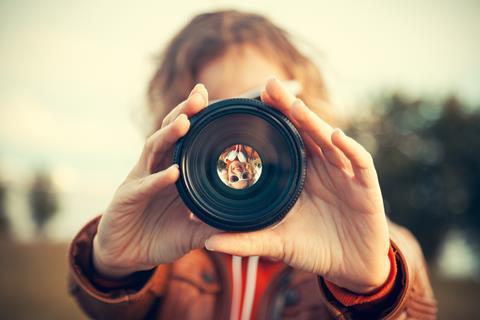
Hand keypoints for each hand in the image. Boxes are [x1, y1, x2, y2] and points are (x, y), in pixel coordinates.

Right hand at [93, 84, 218, 277]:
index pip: (184, 138)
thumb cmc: (160, 236)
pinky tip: (173, 172)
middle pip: (169, 134)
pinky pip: (145, 186)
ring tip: (185, 122)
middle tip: (200, 96)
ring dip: (168, 136)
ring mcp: (140, 180)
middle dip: (183, 113)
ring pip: (154, 150)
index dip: (195, 118)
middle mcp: (156, 168)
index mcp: (172, 170)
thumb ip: (215, 223)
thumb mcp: (193, 230)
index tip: (212, 99)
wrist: (126, 255)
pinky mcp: (127, 199)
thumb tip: (248, 223)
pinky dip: (159, 179)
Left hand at [205, 78, 389, 293]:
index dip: (271, 122)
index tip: (249, 104)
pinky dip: (350, 149)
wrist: (349, 267)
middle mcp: (322, 167)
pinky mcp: (367, 186)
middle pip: (305, 131)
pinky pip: (360, 162)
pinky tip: (336, 136)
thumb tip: (207, 242)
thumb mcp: (277, 243)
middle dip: (288, 109)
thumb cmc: (313, 249)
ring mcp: (344, 174)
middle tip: (268, 86)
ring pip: (328, 141)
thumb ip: (246, 240)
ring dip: (313, 122)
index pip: (285, 140)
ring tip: (295, 104)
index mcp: (300, 174)